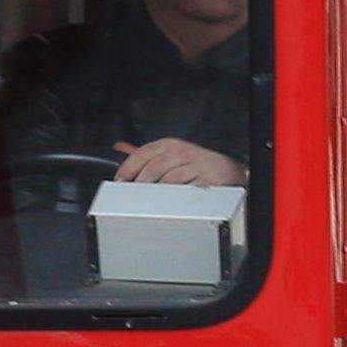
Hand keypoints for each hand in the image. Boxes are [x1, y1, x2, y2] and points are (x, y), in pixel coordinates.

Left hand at [107, 137, 240, 188]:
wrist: (226, 170)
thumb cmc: (195, 164)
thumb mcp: (171, 157)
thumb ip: (149, 160)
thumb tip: (124, 163)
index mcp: (170, 145)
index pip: (144, 153)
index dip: (129, 167)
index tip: (120, 180)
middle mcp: (182, 151)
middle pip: (154, 167)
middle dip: (140, 183)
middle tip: (132, 196)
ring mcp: (194, 165)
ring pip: (169, 180)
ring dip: (157, 193)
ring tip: (150, 201)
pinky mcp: (205, 179)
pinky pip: (185, 190)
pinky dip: (175, 197)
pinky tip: (170, 201)